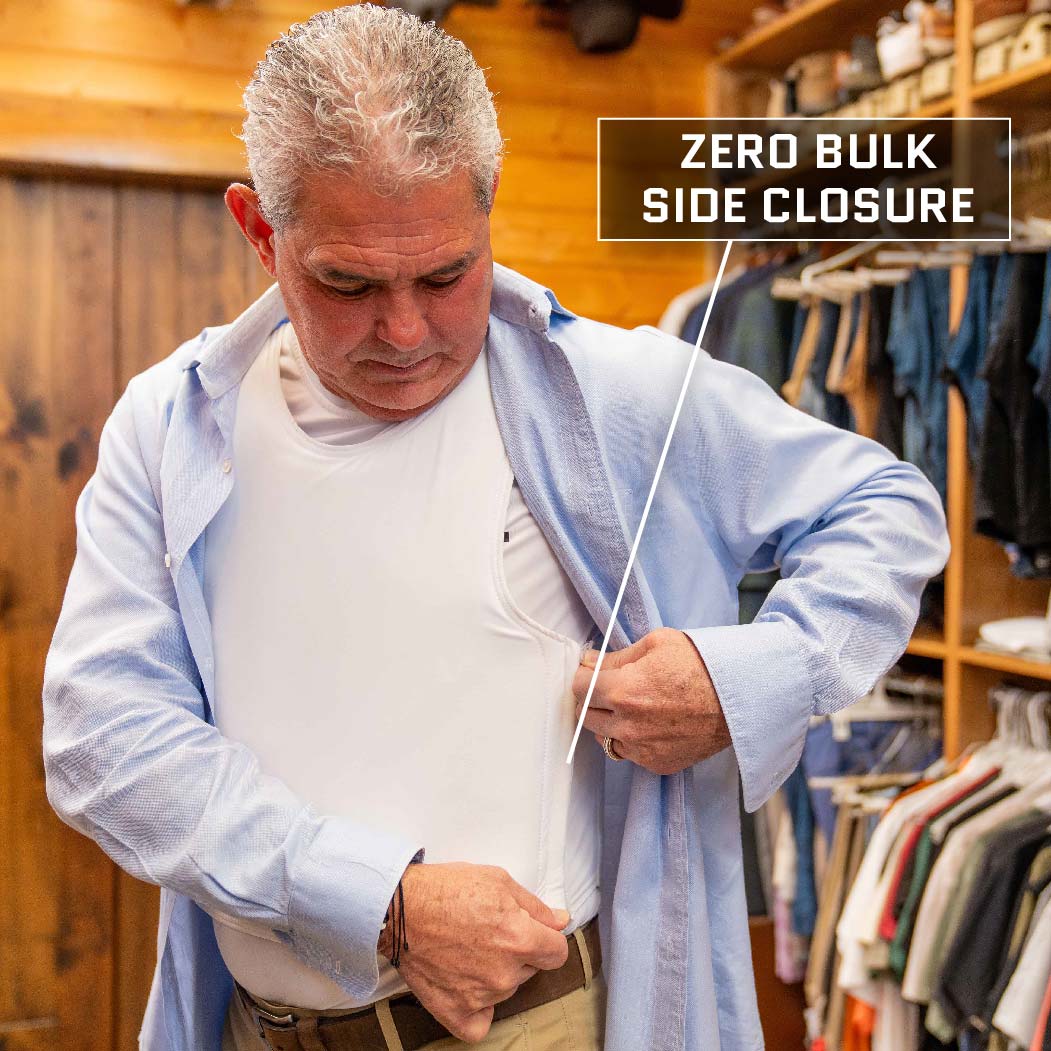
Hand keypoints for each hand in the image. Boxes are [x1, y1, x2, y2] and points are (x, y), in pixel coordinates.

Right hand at [378, 862, 569, 1042]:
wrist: (399, 909)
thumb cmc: (446, 890)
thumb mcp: (498, 881)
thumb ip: (535, 906)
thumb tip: (560, 921)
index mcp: (520, 938)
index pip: (558, 952)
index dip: (546, 938)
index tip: (533, 932)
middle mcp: (504, 973)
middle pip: (531, 969)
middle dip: (519, 951)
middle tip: (489, 931)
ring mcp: (481, 996)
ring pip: (507, 989)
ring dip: (497, 973)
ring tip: (469, 948)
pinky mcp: (457, 1012)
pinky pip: (481, 1023)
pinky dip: (479, 1008)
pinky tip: (469, 985)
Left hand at [573, 627, 730, 774]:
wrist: (739, 697)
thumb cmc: (701, 664)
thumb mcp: (656, 644)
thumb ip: (615, 657)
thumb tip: (588, 662)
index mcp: (622, 691)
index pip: (578, 687)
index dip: (585, 676)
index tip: (593, 672)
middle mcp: (627, 726)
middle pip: (585, 715)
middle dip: (592, 698)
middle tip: (611, 686)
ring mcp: (641, 750)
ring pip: (603, 737)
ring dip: (609, 722)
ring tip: (632, 706)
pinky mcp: (657, 764)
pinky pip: (628, 752)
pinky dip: (630, 739)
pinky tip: (648, 723)